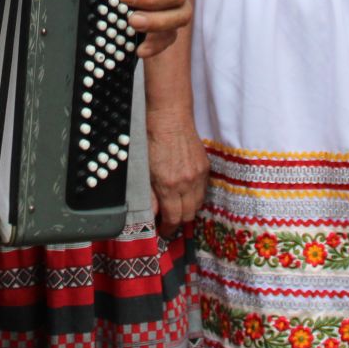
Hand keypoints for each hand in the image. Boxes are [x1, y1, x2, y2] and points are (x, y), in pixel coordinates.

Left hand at [148, 119, 207, 235]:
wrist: (169, 116)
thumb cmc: (150, 139)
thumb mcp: (143, 169)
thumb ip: (148, 195)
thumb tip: (154, 214)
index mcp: (169, 185)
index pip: (173, 218)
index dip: (168, 228)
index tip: (163, 231)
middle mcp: (187, 183)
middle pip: (189, 214)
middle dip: (179, 221)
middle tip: (169, 221)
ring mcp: (198, 174)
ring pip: (199, 204)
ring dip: (189, 209)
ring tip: (178, 207)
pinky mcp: (205, 166)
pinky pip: (203, 189)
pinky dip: (196, 195)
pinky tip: (186, 192)